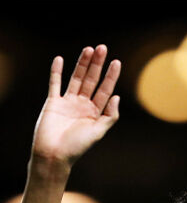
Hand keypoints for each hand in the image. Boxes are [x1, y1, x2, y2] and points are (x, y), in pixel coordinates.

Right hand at [32, 45, 120, 165]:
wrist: (53, 155)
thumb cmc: (76, 147)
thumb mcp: (98, 133)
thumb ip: (109, 116)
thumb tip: (117, 97)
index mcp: (95, 113)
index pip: (105, 91)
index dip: (111, 77)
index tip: (116, 62)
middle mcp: (82, 106)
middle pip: (91, 81)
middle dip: (97, 65)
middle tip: (102, 47)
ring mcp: (68, 103)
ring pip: (76, 79)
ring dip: (82, 64)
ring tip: (88, 49)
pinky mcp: (53, 103)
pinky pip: (55, 84)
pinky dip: (56, 72)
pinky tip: (60, 59)